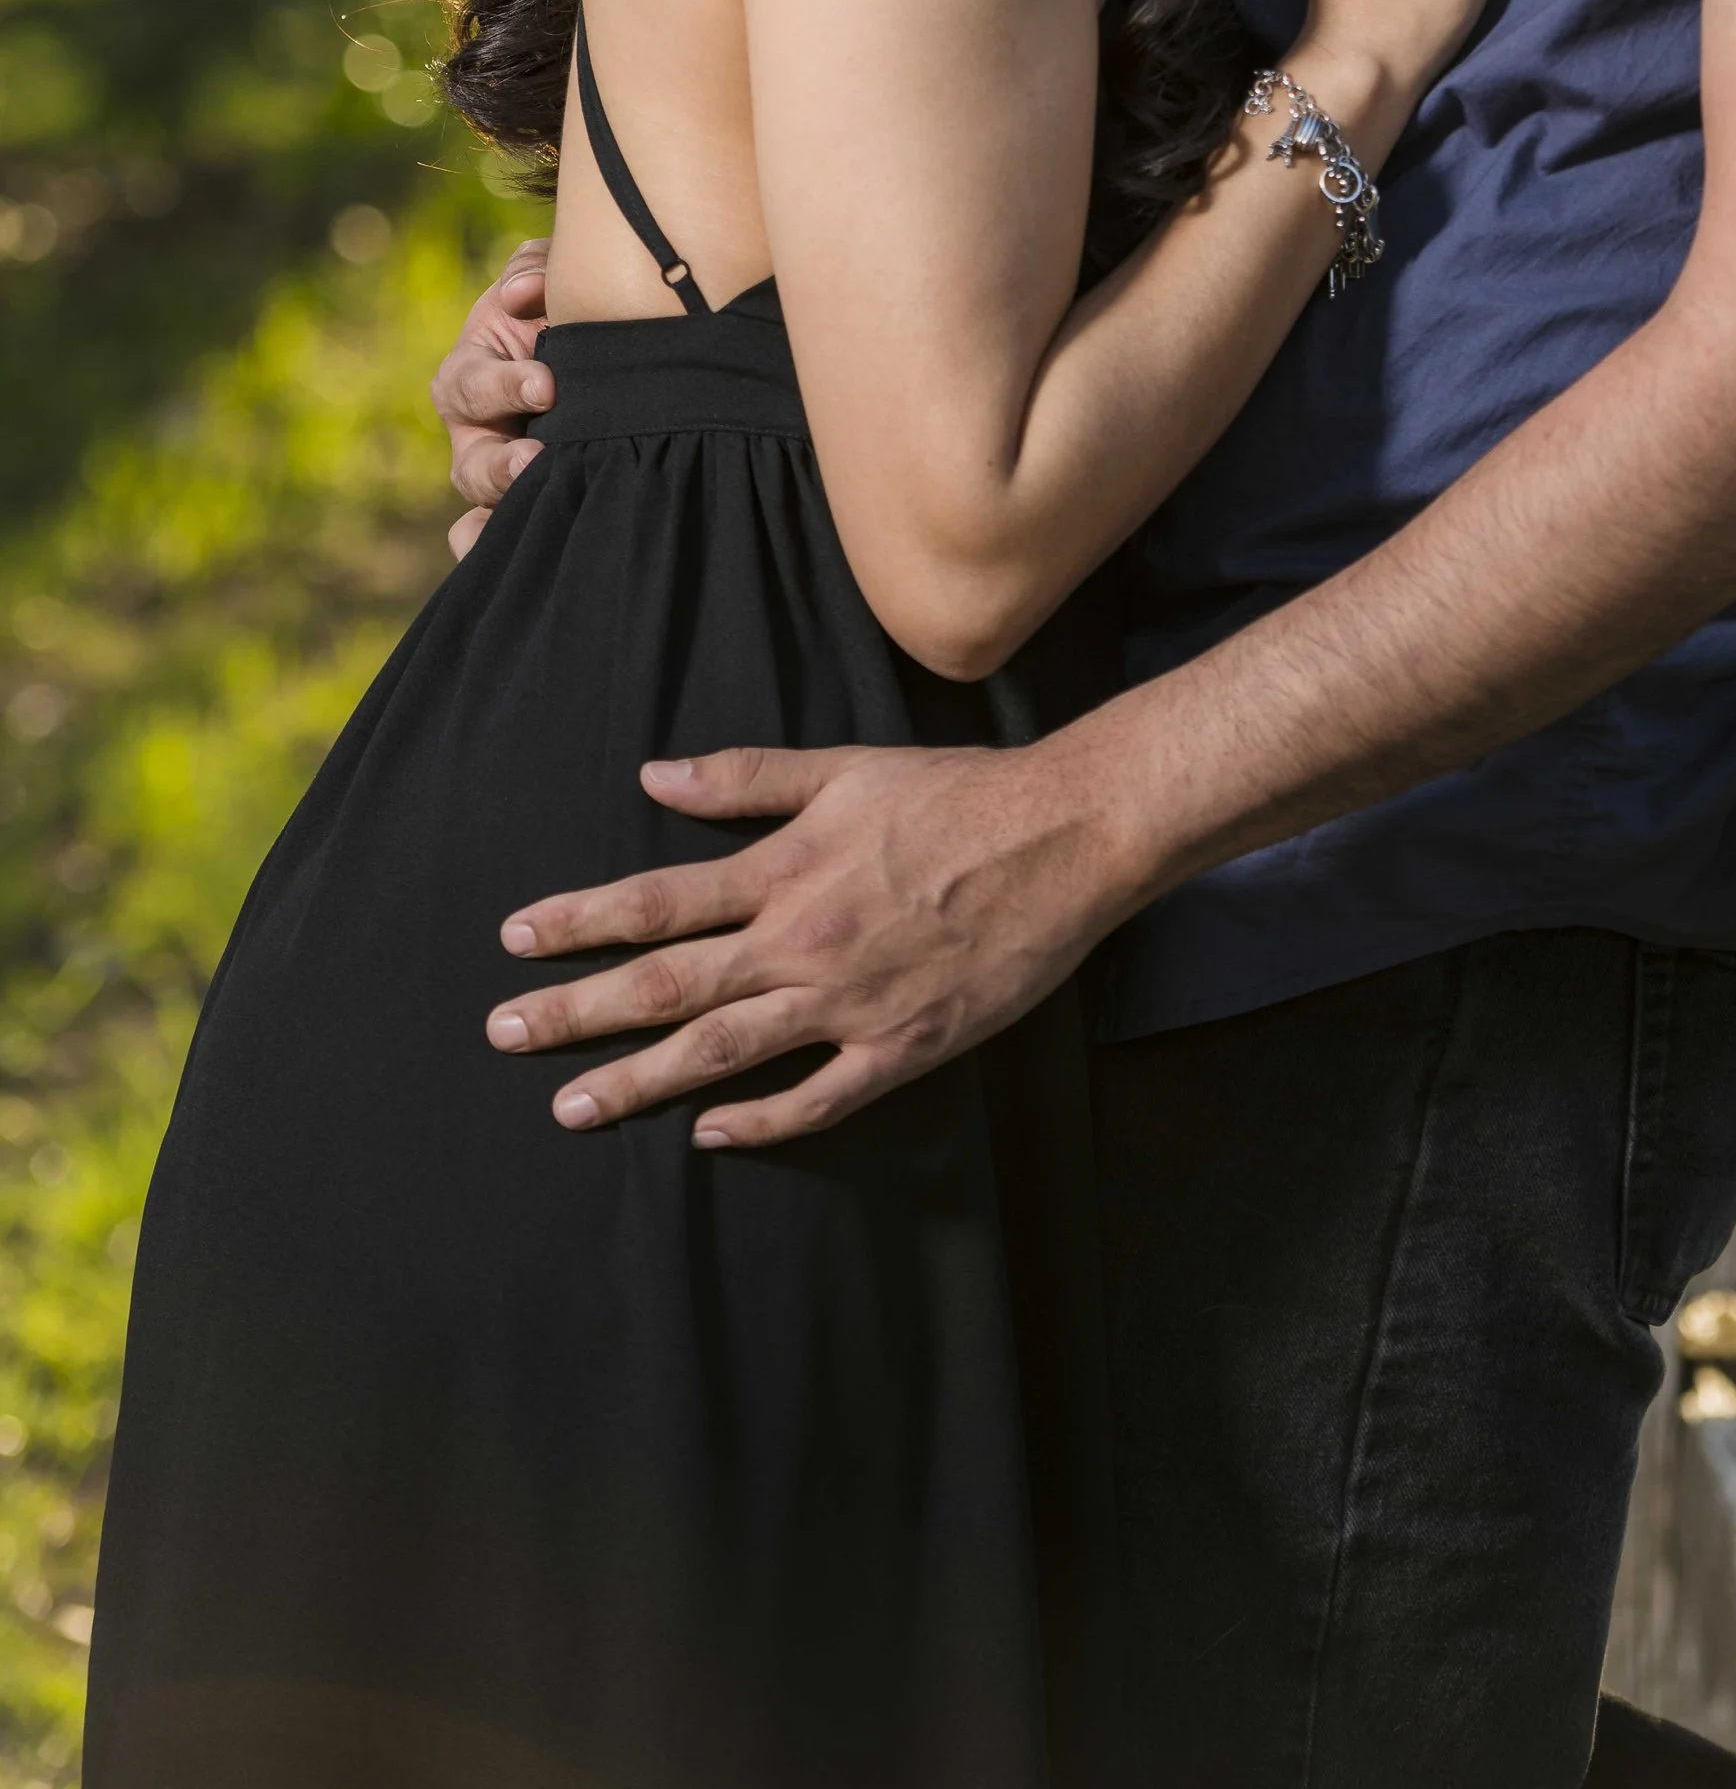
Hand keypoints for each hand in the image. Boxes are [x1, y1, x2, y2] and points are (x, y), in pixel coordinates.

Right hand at [432, 239, 555, 556]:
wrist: (602, 338)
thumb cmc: (558, 306)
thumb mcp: (542, 277)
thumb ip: (531, 272)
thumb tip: (520, 297)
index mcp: (471, 374)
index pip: (471, 385)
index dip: (503, 386)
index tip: (547, 384)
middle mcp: (478, 435)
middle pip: (472, 466)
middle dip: (502, 468)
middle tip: (538, 458)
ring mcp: (501, 476)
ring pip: (486, 509)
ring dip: (507, 511)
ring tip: (541, 506)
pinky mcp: (528, 503)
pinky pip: (496, 539)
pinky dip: (495, 551)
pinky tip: (525, 560)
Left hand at [482, 736, 1124, 1141]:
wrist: (1064, 837)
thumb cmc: (958, 793)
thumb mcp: (845, 767)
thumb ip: (747, 778)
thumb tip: (655, 775)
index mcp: (784, 870)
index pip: (656, 902)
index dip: (579, 920)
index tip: (515, 939)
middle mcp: (801, 942)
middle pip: (667, 986)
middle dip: (577, 1011)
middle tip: (503, 1035)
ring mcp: (849, 1003)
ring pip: (722, 1053)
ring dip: (640, 1080)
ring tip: (572, 1105)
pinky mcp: (901, 1047)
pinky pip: (816, 1099)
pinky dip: (758, 1123)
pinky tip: (707, 1136)